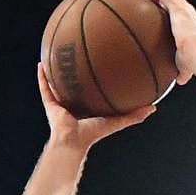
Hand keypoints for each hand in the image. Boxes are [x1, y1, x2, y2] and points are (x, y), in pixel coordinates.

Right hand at [38, 63, 154, 149]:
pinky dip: (42, 76)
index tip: (102, 63)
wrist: (72, 143)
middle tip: (80, 52)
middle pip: (75, 83)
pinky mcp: (50, 104)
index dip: (96, 78)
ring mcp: (60, 103)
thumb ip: (134, 116)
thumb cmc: (93, 135)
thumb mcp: (116, 121)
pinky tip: (42, 61)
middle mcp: (73, 103)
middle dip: (77, 69)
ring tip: (57, 52)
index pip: (92, 90)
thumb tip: (153, 107)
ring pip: (57, 82)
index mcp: (88, 107)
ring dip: (57, 69)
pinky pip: (44, 87)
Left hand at [135, 0, 195, 84]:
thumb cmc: (194, 61)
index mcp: (193, 26)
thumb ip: (183, 72)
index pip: (184, 15)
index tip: (171, 8)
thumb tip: (180, 81)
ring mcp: (183, 10)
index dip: (178, 10)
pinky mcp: (177, 9)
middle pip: (177, 1)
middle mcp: (189, 15)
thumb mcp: (186, 67)